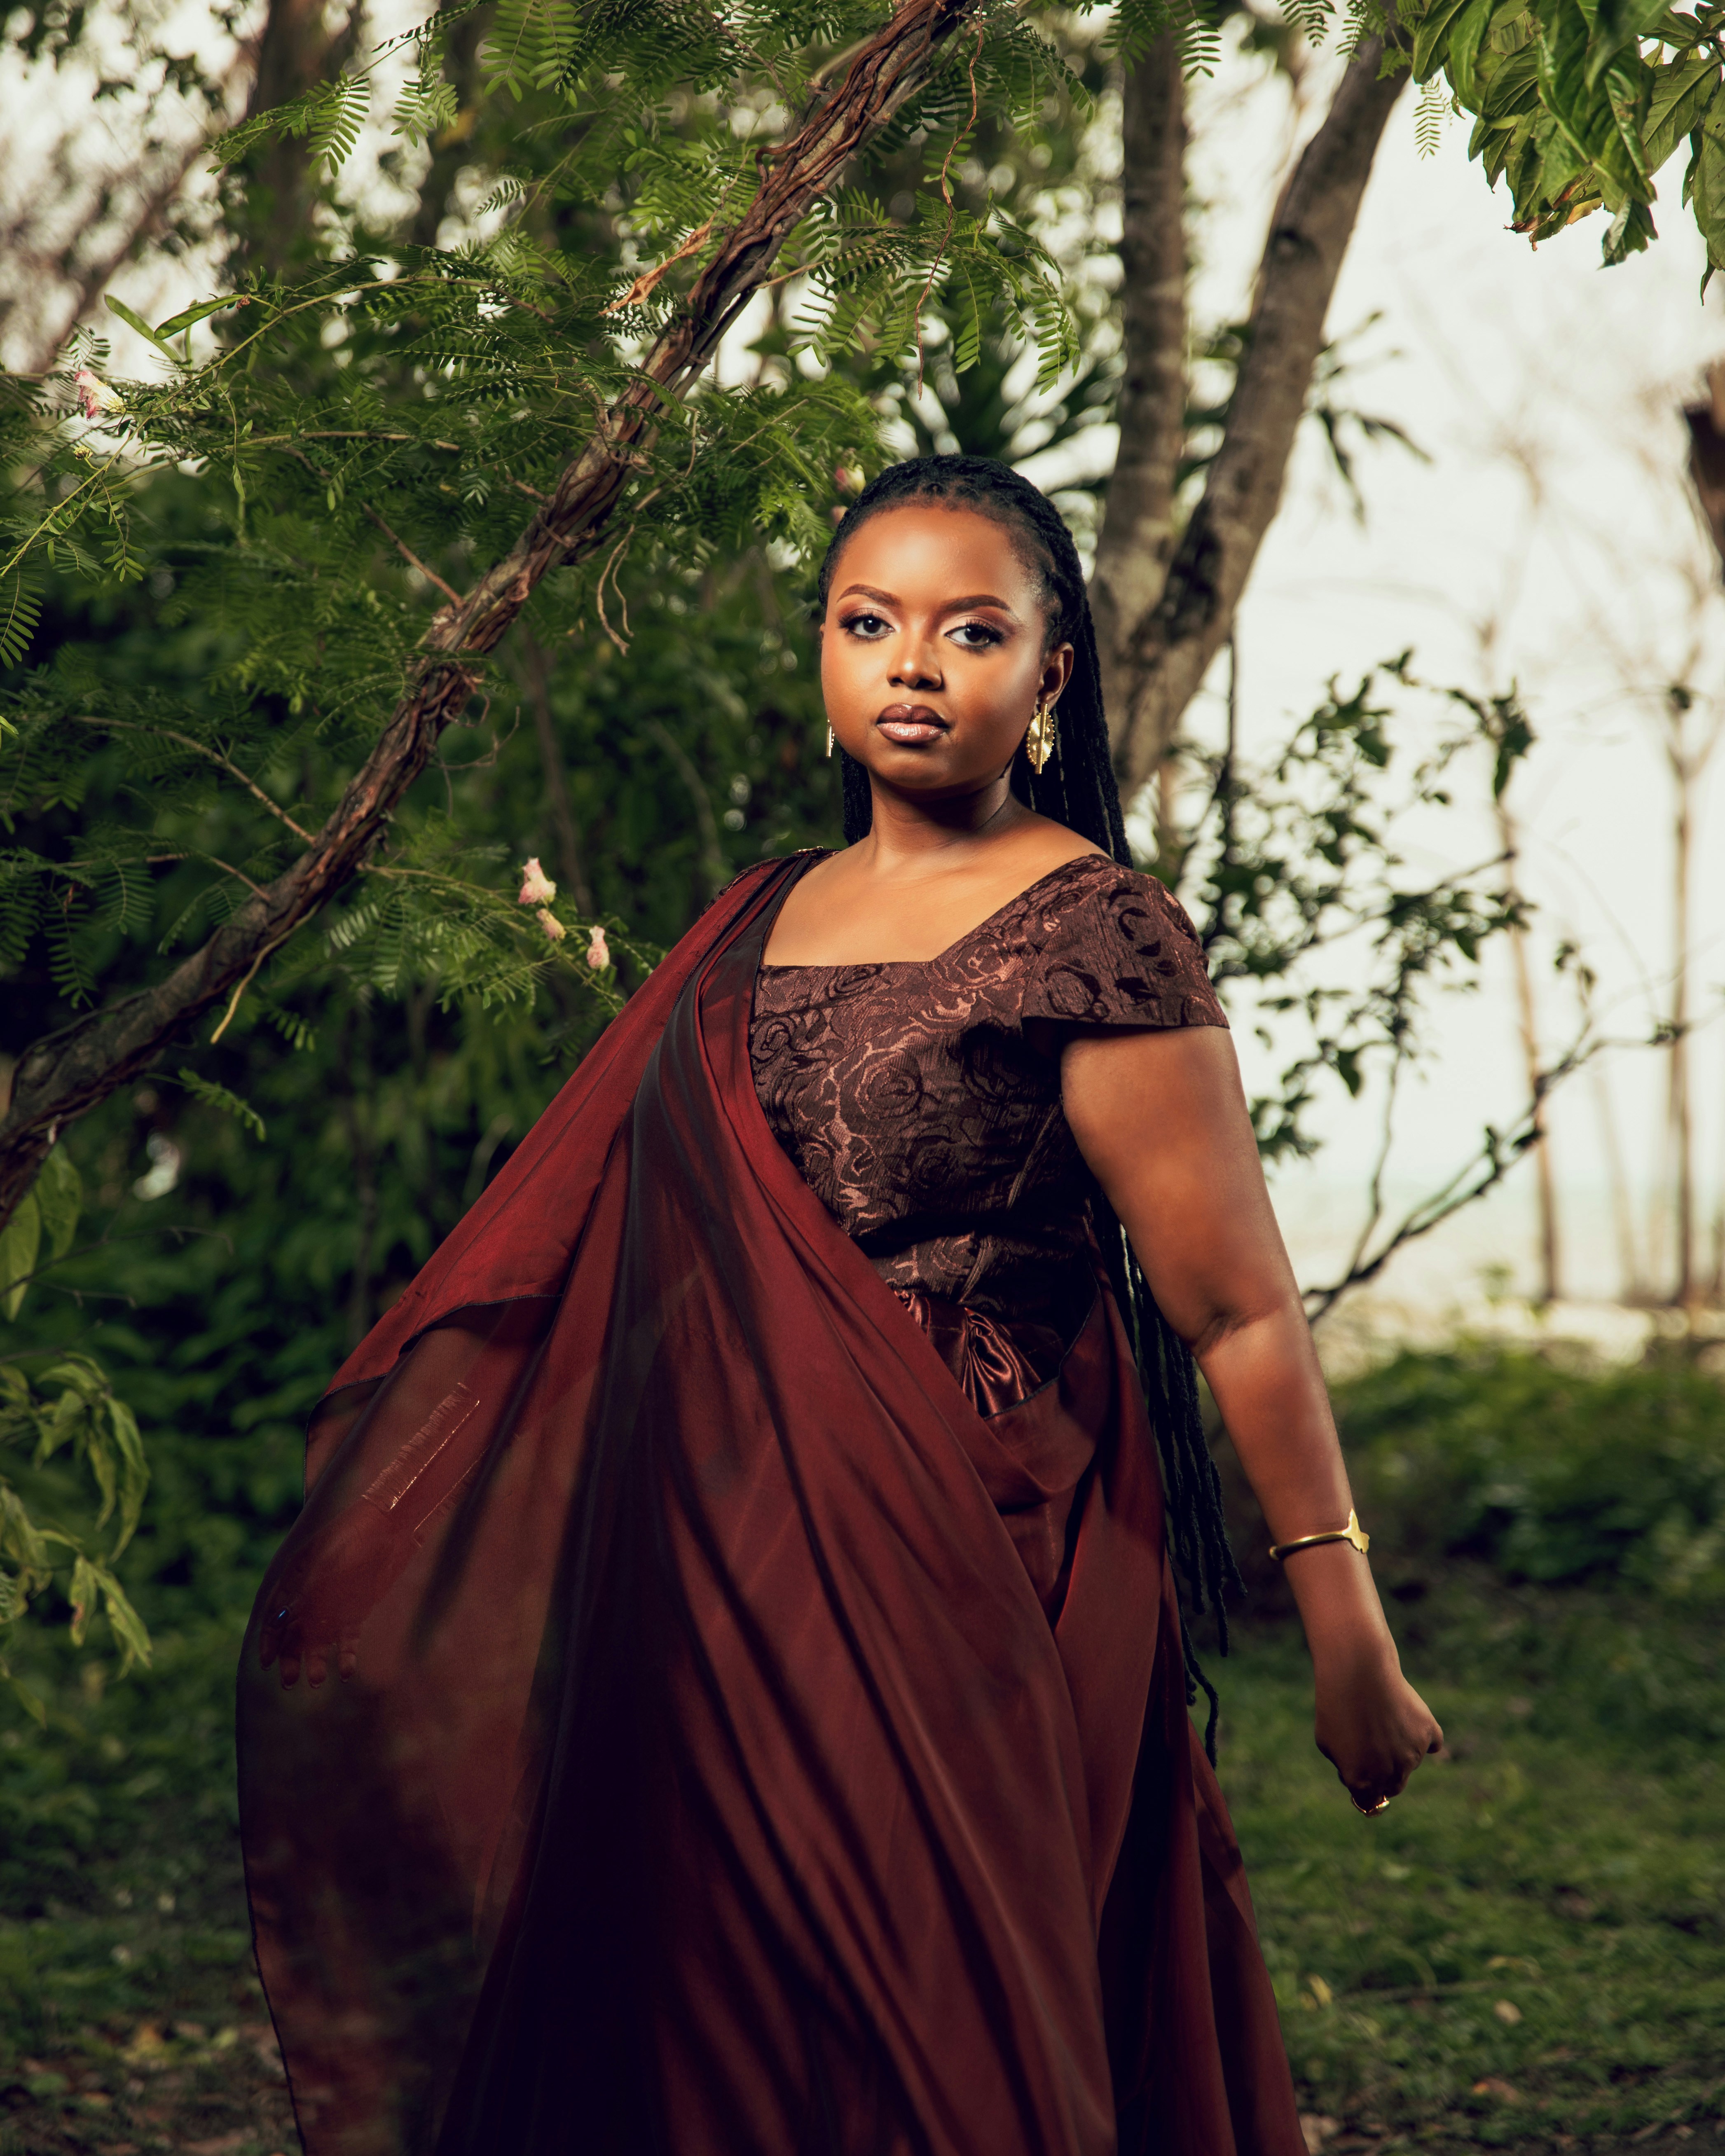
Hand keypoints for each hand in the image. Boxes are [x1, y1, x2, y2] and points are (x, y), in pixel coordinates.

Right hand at [258, 1503, 403, 1688]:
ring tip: (317, 1680)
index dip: (269, 1639)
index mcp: (295, 1577)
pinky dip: (346, 1655)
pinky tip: (347, 1671)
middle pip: (294, 1632)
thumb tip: (278, 1621)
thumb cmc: (352, 1537)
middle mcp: (311, 1594)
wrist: (388, 1525)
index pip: (274, 1614)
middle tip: (289, 1681)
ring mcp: (334, 1603)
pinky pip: (348, 1637)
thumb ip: (303, 1592)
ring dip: (316, 1661)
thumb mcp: (324, 1563)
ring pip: (320, 1639)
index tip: (266, 1662)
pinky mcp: (356, 1610)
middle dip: (290, 1657)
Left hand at [1313, 1639, 1443, 1812]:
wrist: (1358, 1673)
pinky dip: (1422, 1736)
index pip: (1370, 1802)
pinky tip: (1407, 1719)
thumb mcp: (1328, 1743)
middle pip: (1393, 1787)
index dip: (1365, 1789)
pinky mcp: (1428, 1733)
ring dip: (1399, 1751)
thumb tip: (1362, 1780)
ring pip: (1410, 1763)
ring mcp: (1413, 1755)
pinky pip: (1432, 1743)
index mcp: (1362, 1783)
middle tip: (1373, 1748)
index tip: (1362, 1778)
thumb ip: (1347, 1768)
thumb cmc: (1335, 1707)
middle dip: (1383, 1775)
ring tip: (1381, 1719)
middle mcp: (1390, 1775)